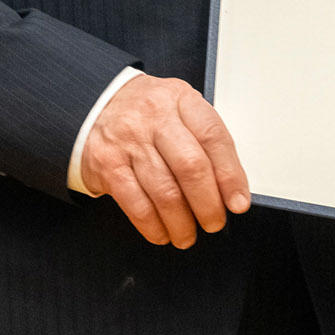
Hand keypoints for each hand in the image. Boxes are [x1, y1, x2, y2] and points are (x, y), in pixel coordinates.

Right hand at [80, 73, 249, 247]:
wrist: (96, 105)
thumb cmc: (148, 113)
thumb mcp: (180, 110)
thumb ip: (204, 141)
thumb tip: (230, 188)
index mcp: (181, 100)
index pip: (213, 137)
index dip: (230, 175)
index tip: (238, 202)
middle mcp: (155, 118)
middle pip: (191, 166)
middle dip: (208, 204)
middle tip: (214, 222)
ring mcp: (129, 142)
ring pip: (164, 192)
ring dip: (181, 222)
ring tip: (188, 234)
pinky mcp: (108, 165)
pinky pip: (136, 204)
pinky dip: (153, 226)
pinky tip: (162, 233)